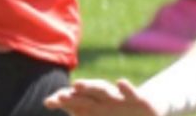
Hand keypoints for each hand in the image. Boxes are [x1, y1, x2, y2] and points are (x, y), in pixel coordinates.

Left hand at [44, 78, 160, 115]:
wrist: (146, 110)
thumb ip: (83, 114)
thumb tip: (57, 107)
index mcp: (93, 106)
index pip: (74, 101)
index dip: (62, 101)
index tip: (49, 102)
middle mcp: (103, 99)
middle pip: (83, 95)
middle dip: (70, 96)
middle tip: (59, 96)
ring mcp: (118, 97)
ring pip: (101, 89)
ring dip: (89, 86)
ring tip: (76, 85)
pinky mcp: (137, 98)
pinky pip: (130, 92)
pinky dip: (126, 88)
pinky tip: (120, 82)